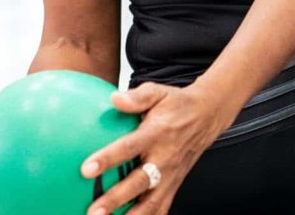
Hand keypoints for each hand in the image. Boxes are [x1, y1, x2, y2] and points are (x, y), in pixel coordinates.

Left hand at [83, 82, 226, 214]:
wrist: (208, 114)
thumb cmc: (177, 104)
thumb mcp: (159, 92)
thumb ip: (137, 97)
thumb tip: (114, 99)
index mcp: (158, 133)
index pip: (130, 147)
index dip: (108, 158)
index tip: (86, 169)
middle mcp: (165, 157)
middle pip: (138, 182)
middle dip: (115, 199)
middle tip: (93, 211)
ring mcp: (171, 175)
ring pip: (150, 203)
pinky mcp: (174, 185)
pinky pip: (160, 209)